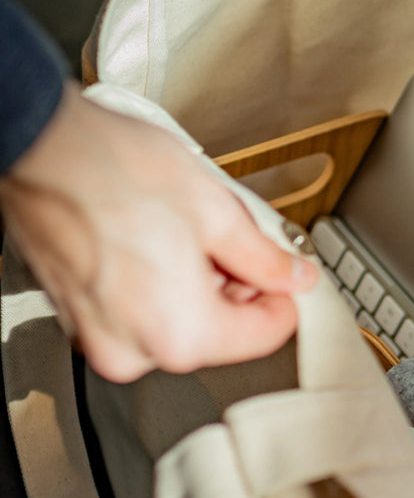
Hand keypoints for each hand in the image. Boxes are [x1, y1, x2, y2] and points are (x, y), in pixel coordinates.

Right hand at [0, 87, 318, 381]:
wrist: (37, 147)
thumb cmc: (108, 171)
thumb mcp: (215, 210)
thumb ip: (265, 256)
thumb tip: (292, 275)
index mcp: (177, 333)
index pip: (264, 335)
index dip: (284, 296)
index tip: (288, 273)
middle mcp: (134, 350)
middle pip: (220, 331)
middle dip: (237, 285)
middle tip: (235, 237)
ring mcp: (99, 336)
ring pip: (180, 319)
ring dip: (199, 280)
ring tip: (188, 229)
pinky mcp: (79, 317)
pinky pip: (141, 310)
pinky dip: (160, 281)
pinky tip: (158, 237)